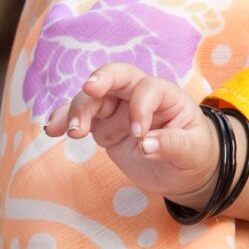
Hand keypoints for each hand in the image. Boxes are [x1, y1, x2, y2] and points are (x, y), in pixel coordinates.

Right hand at [42, 63, 218, 201]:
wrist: (184, 171)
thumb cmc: (195, 153)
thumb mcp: (193, 151)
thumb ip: (172, 145)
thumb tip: (147, 144)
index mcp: (166, 95)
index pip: (148, 89)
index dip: (140, 107)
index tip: (139, 135)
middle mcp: (139, 96)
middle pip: (116, 78)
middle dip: (101, 81)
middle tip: (89, 92)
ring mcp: (118, 110)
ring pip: (93, 99)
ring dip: (78, 109)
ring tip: (71, 131)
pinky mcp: (104, 126)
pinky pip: (81, 119)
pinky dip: (66, 121)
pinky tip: (52, 128)